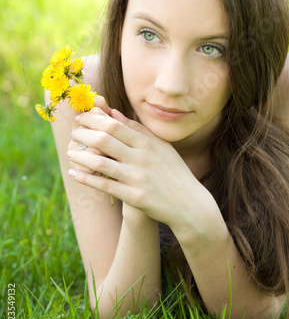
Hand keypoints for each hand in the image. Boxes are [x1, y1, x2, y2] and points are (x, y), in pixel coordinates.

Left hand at [67, 107, 207, 231]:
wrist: (188, 204)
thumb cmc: (174, 172)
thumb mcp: (161, 147)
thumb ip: (138, 130)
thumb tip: (114, 113)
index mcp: (148, 143)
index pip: (114, 126)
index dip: (93, 120)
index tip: (81, 118)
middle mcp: (141, 158)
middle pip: (104, 140)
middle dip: (83, 134)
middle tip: (73, 133)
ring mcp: (137, 178)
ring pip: (101, 163)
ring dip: (80, 156)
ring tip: (69, 152)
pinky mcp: (134, 197)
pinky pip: (105, 185)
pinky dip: (86, 178)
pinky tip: (74, 174)